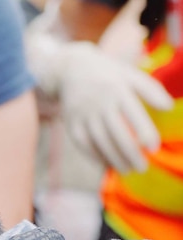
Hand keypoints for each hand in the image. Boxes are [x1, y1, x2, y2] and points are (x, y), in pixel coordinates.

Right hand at [27, 34, 173, 173]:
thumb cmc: (109, 74)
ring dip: (113, 159)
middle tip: (142, 167)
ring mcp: (83, 114)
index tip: (154, 148)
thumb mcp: (130, 74)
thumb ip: (150, 90)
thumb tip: (169, 107)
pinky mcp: (71, 123)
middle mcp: (99, 103)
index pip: (133, 114)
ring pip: (99, 141)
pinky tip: (107, 164)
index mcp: (117, 89)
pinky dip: (95, 156)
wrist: (71, 69)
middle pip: (116, 133)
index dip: (144, 132)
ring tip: (127, 170)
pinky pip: (83, 144)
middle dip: (130, 153)